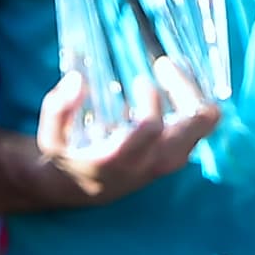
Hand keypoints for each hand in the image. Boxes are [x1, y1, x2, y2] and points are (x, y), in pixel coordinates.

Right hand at [35, 65, 219, 207]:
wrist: (86, 189)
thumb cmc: (69, 158)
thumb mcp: (49, 138)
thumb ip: (57, 109)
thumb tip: (78, 79)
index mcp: (122, 159)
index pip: (151, 129)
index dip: (150, 101)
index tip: (139, 81)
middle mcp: (153, 161)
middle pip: (196, 123)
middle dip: (185, 88)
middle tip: (163, 66)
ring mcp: (170, 159)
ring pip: (205, 123)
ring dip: (192, 92)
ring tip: (169, 70)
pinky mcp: (177, 153)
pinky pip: (201, 125)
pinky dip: (194, 100)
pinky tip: (173, 82)